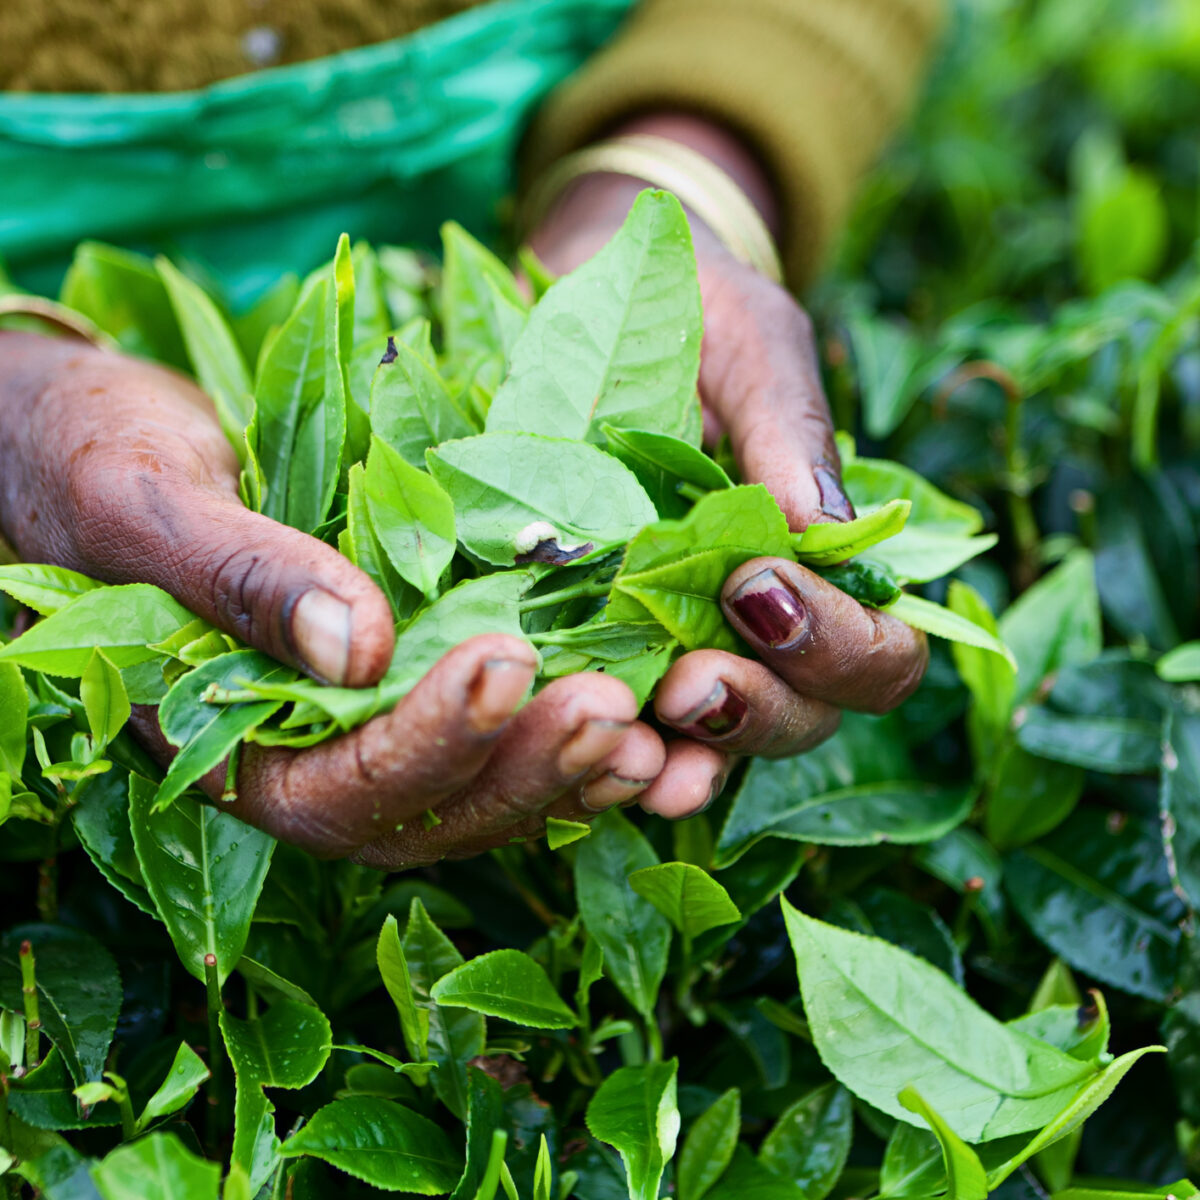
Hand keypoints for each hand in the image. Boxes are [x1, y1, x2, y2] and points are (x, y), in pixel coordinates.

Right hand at [0, 334, 678, 865]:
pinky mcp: (407, 679)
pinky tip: (635, 706)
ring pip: (473, 791)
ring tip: (646, 723)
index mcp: (223, 741)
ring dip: (560, 769)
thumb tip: (353, 649)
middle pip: (425, 811)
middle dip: (520, 768)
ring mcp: (362, 726)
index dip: (424, 740)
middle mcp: (303, 756)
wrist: (99, 437)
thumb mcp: (143, 499)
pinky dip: (558, 732)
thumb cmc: (92, 458)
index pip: (334, 785)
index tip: (502, 663)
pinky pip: (493, 735)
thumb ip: (235, 579)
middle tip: (612, 710)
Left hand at [528, 114, 927, 812]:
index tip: (760, 588)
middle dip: (757, 711)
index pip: (877, 652)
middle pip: (801, 718)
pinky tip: (589, 749)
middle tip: (693, 683)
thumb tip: (822, 536)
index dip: (838, 648)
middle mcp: (760, 622)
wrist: (596, 294)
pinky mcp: (596, 641)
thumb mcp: (754, 350)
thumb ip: (790, 436)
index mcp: (823, 559)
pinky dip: (613, 749)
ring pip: (715, 742)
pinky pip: (620, 720)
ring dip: (686, 754)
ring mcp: (679, 640)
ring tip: (640, 737)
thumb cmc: (700, 309)